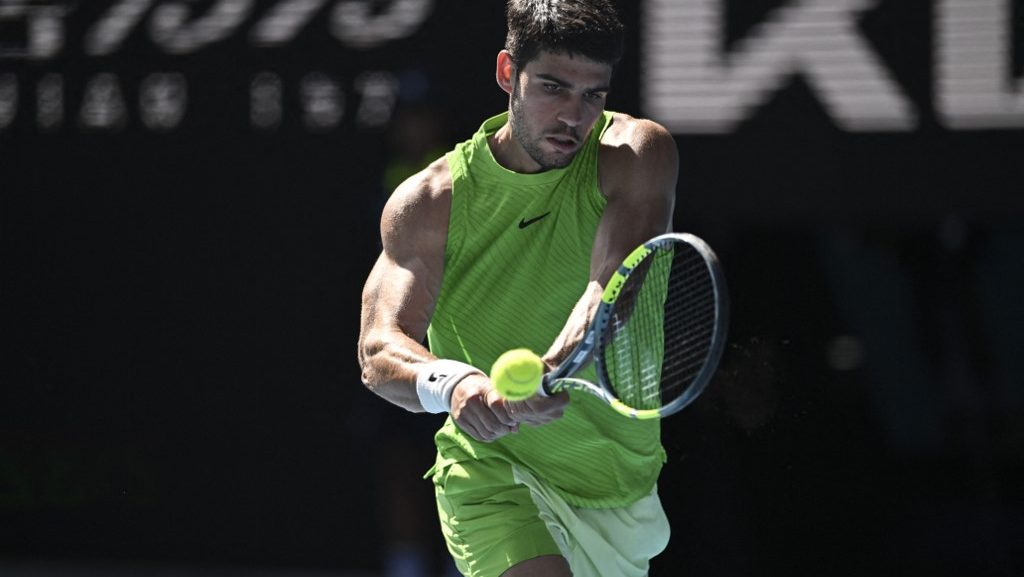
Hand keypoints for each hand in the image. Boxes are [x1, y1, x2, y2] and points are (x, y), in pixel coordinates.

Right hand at [450, 375, 568, 441]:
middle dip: (504, 429)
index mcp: (482, 389)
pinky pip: (478, 436)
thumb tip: (516, 429)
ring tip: (502, 430)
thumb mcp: (496, 390)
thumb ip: (507, 406)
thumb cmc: (484, 388)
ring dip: (497, 435)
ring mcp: (463, 411)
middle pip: (492, 424)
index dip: (509, 417)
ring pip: (486, 432)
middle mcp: (471, 400)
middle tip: (509, 428)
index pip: (498, 406)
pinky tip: (493, 431)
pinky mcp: (460, 420)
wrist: (460, 386)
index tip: (514, 419)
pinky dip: (489, 437)